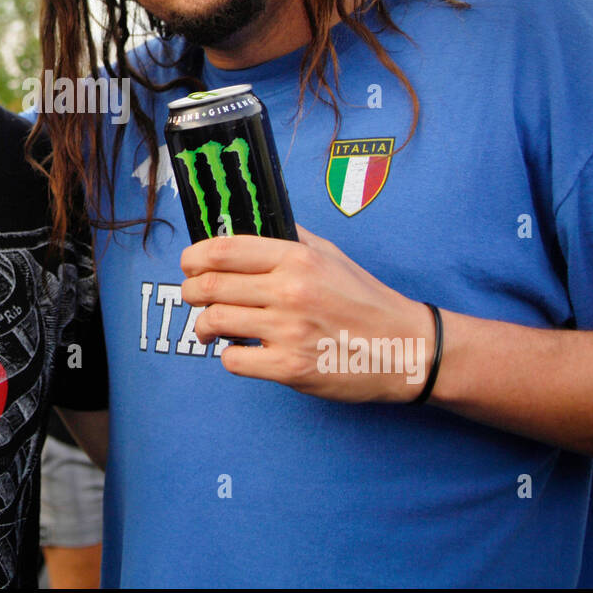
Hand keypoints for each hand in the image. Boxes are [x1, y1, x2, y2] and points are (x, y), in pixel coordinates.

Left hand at [180, 227, 433, 401]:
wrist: (404, 347)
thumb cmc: (365, 300)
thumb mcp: (331, 255)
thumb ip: (291, 239)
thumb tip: (250, 224)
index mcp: (296, 258)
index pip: (223, 250)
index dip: (193, 257)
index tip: (188, 265)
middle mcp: (289, 290)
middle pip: (209, 285)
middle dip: (190, 291)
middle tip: (193, 297)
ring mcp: (288, 330)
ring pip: (214, 321)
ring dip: (203, 326)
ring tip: (210, 328)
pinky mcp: (290, 368)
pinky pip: (233, 361)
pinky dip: (229, 356)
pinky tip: (241, 352)